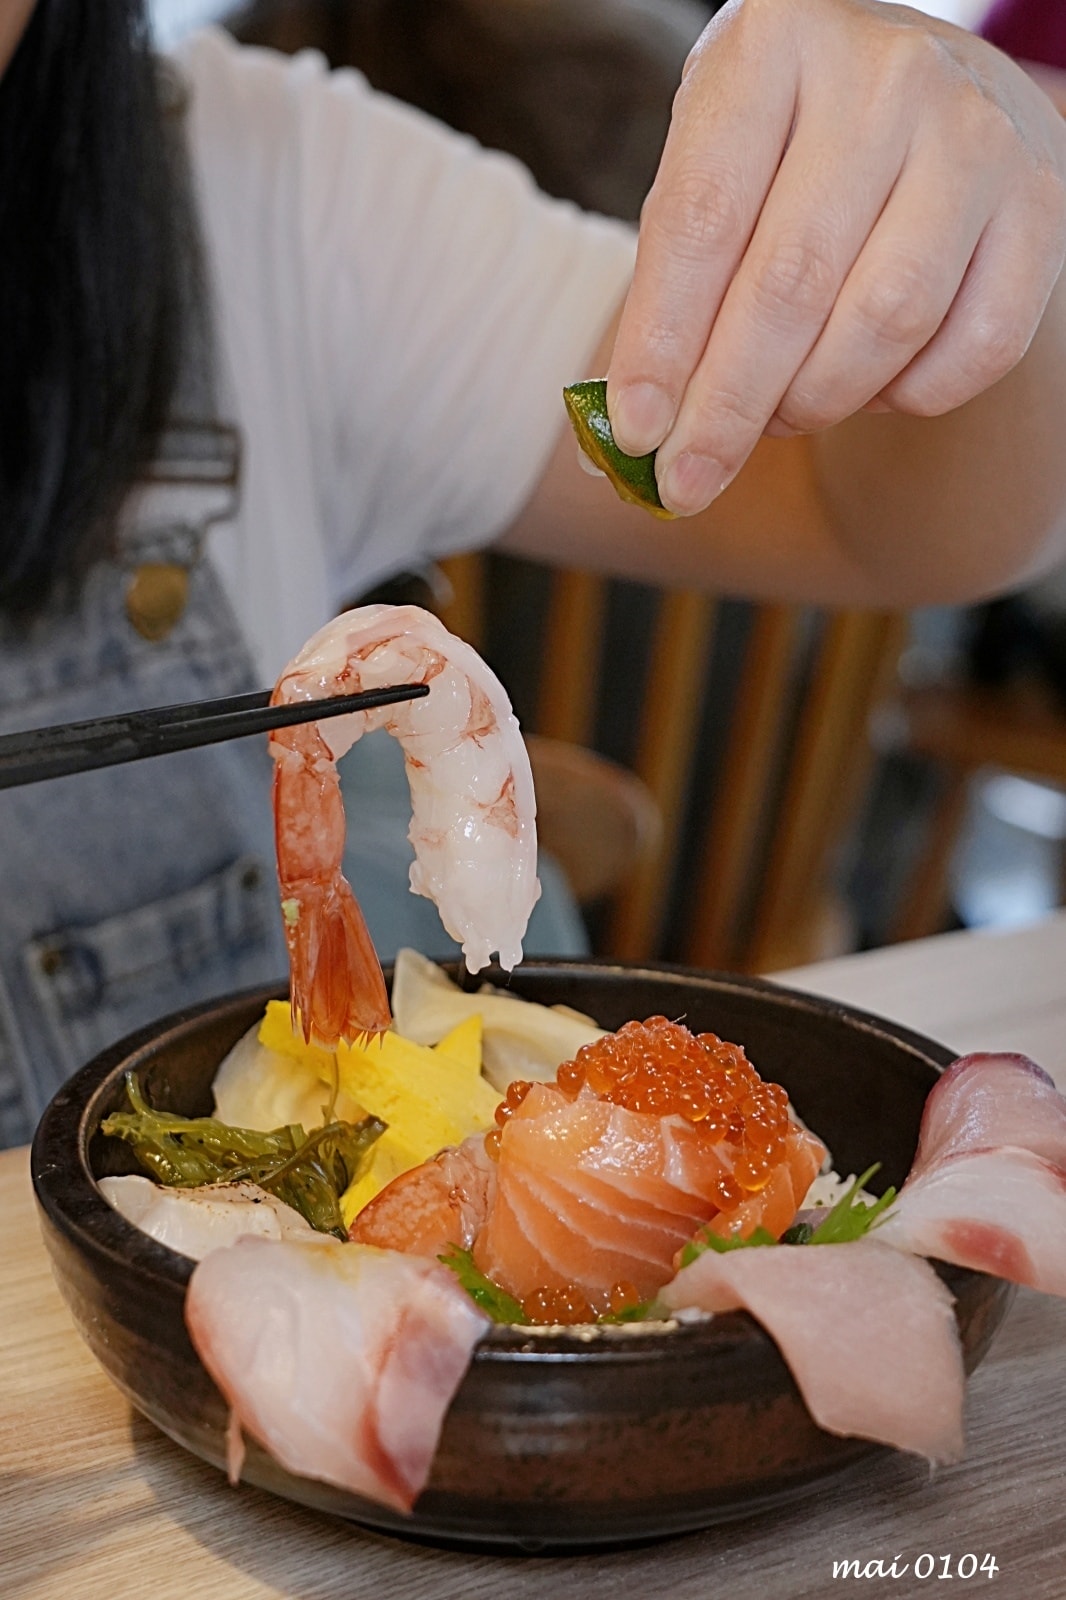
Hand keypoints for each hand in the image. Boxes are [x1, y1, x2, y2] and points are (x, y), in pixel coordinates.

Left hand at [606, 0, 1065, 515]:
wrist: (927, 96)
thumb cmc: (789, 152)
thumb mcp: (716, 169)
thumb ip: (674, 282)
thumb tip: (640, 430)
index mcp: (777, 44)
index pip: (703, 221)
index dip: (663, 343)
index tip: (636, 433)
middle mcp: (886, 76)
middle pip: (791, 283)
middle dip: (728, 407)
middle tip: (688, 482)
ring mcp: (976, 136)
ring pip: (885, 322)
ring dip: (816, 402)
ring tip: (781, 417)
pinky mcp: (1040, 206)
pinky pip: (974, 348)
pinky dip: (907, 398)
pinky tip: (869, 387)